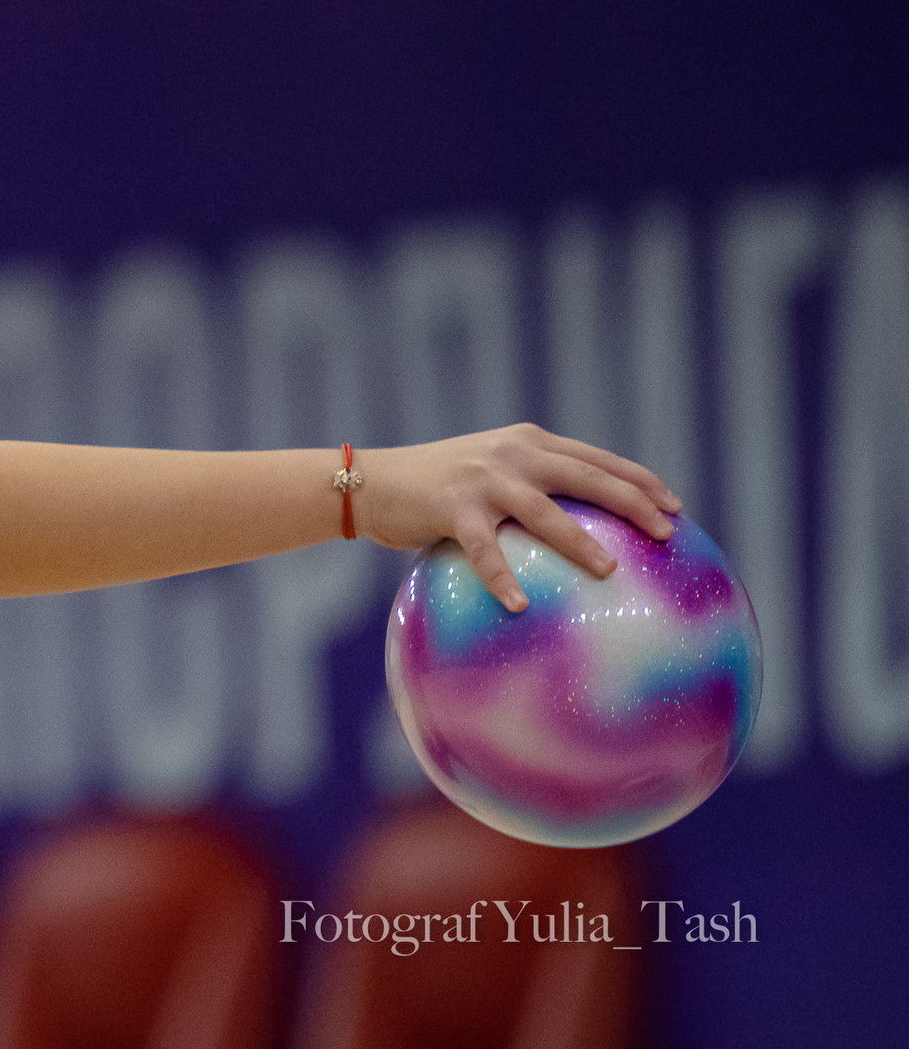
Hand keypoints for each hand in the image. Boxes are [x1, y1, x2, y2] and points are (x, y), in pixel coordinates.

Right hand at [357, 424, 682, 611]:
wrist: (372, 482)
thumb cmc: (435, 489)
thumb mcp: (488, 476)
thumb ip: (530, 493)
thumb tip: (581, 543)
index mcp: (527, 443)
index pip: (597, 458)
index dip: (640, 479)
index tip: (676, 506)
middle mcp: (512, 453)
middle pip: (586, 475)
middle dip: (633, 502)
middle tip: (665, 532)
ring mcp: (483, 478)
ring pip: (545, 510)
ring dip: (580, 541)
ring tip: (610, 571)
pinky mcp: (452, 506)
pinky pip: (485, 548)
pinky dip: (502, 577)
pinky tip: (519, 605)